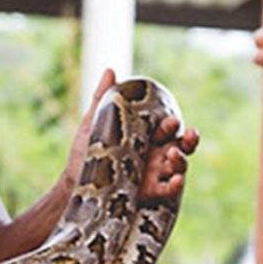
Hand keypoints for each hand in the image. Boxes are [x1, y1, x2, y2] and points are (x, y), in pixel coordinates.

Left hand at [62, 68, 199, 203]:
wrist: (74, 184)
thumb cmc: (85, 153)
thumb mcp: (92, 125)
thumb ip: (101, 99)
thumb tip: (110, 70)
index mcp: (145, 136)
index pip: (166, 127)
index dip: (171, 123)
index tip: (170, 119)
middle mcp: (155, 154)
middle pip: (181, 144)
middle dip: (188, 139)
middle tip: (185, 133)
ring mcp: (155, 174)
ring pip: (179, 164)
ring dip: (182, 159)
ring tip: (174, 155)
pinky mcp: (152, 193)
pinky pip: (170, 189)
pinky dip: (176, 184)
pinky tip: (176, 180)